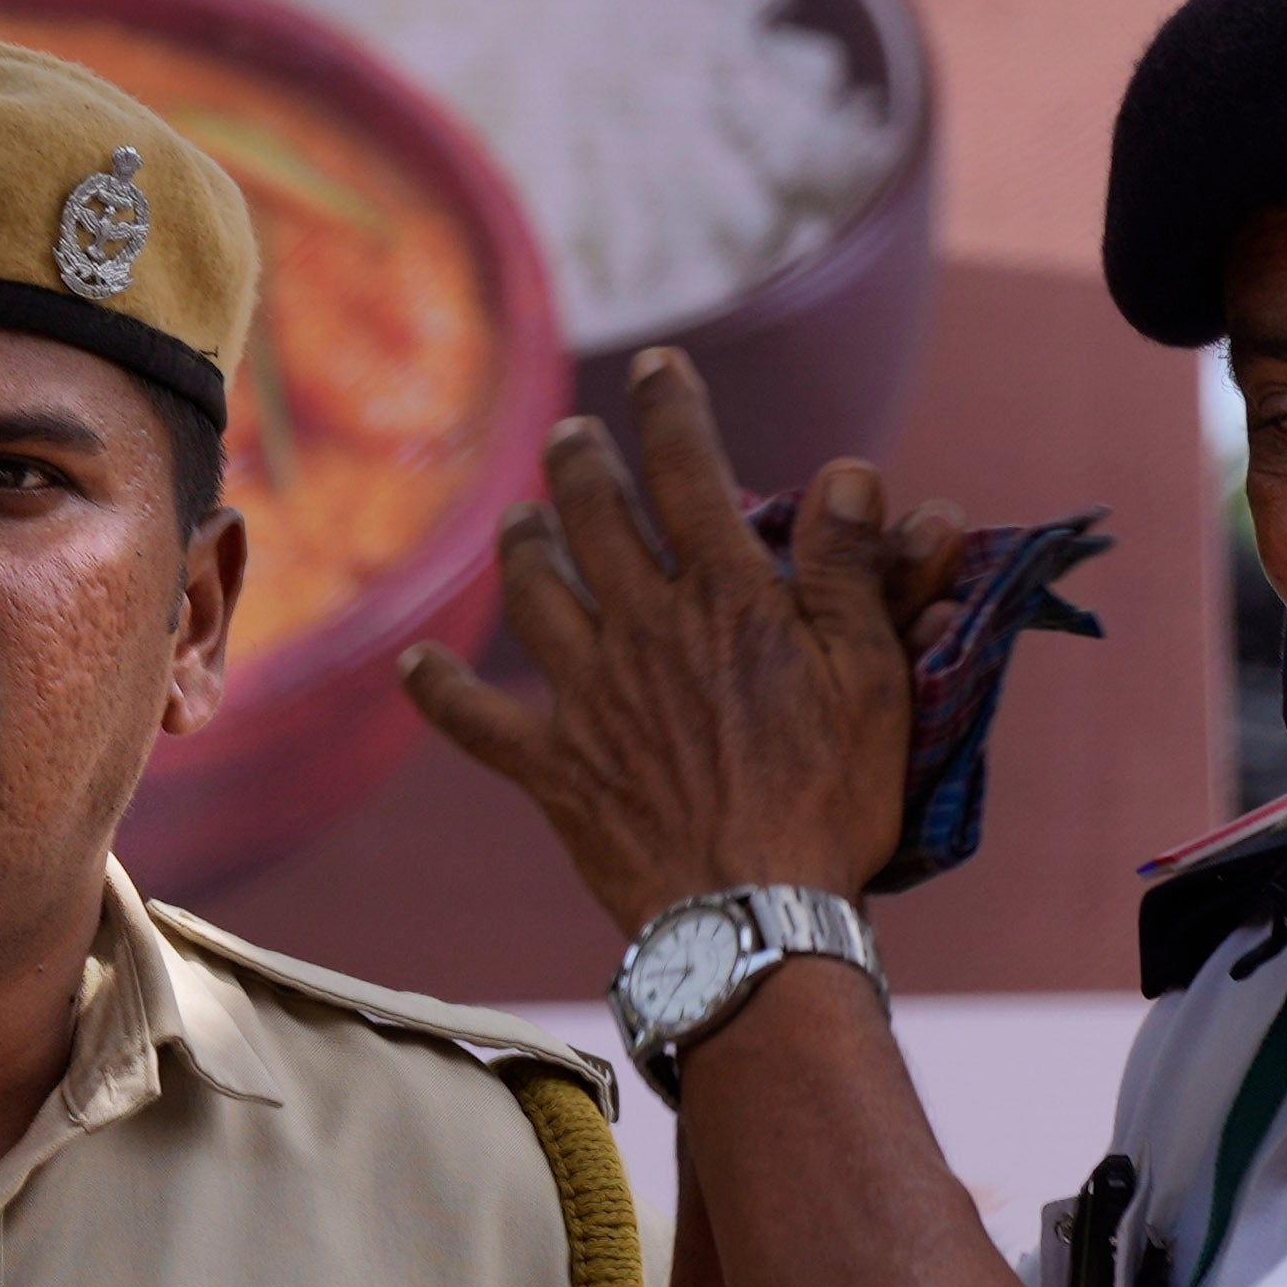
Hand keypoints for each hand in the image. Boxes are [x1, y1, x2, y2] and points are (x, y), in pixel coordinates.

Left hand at [398, 356, 963, 931]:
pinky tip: (413, 664)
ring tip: (518, 516)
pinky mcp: (554, 767)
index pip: (687, 471)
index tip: (655, 368)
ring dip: (522, 546)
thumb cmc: (831, 800)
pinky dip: (440, 690)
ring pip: (534, 593)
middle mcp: (643, 629)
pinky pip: (477, 722)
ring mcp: (589, 697)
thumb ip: (853, 571)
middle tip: (571, 435)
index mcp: (724, 597)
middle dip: (579, 462)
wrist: (752, 918)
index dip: (668, 408)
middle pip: (594, 517)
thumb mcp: (873, 678)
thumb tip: (855, 474)